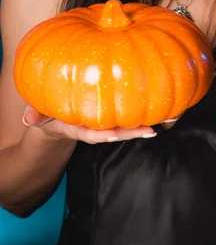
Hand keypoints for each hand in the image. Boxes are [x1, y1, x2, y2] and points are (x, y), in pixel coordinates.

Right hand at [22, 105, 156, 143]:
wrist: (58, 116)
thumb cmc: (50, 113)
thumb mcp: (40, 115)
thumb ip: (36, 115)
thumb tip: (27, 118)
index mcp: (78, 128)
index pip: (91, 134)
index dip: (102, 135)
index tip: (113, 136)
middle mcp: (94, 127)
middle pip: (115, 132)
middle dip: (131, 133)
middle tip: (149, 131)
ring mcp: (104, 122)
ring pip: (124, 125)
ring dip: (140, 125)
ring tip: (159, 123)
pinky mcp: (111, 114)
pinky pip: (126, 115)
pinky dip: (140, 113)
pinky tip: (157, 109)